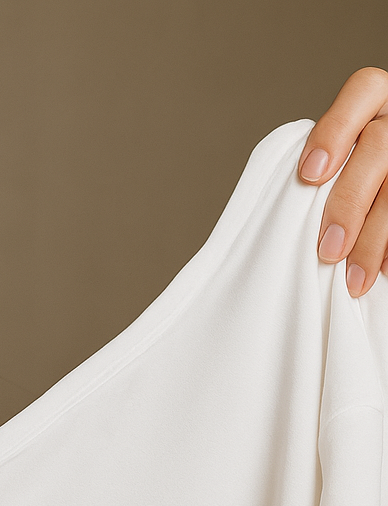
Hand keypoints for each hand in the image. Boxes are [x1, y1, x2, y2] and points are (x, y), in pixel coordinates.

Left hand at [299, 67, 387, 296]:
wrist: (376, 194)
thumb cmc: (341, 192)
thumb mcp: (331, 171)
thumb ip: (317, 175)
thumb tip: (267, 219)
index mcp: (377, 103)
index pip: (364, 89)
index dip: (336, 129)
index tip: (308, 177)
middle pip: (380, 146)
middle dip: (350, 202)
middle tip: (328, 250)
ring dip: (376, 236)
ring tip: (353, 280)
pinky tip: (384, 270)